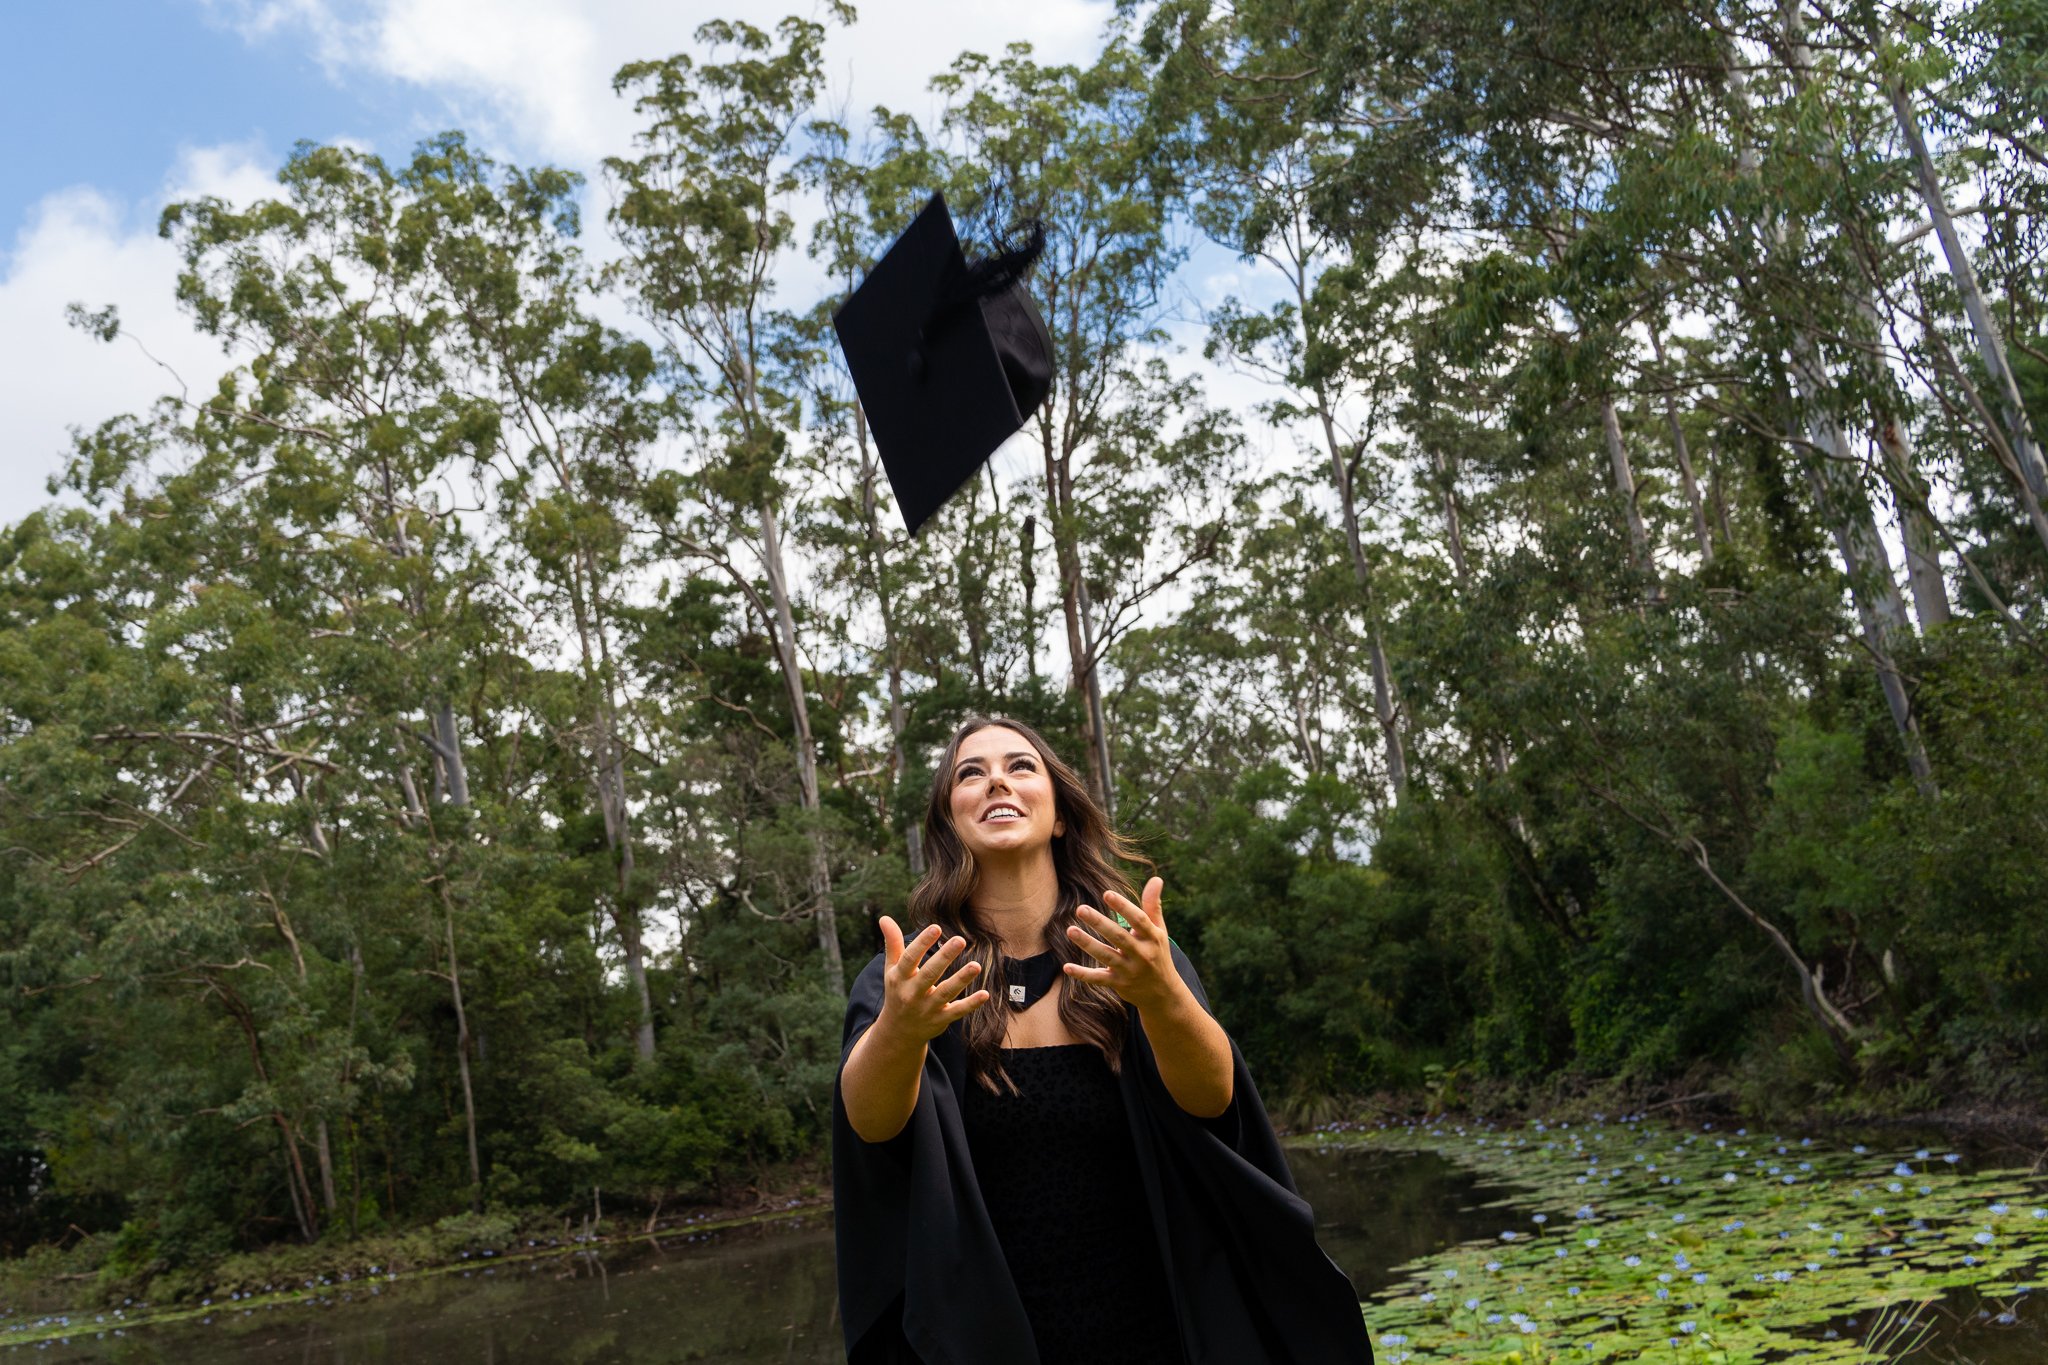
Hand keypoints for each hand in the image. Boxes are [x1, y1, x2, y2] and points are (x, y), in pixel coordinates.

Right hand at [875, 916, 988, 1044]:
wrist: (898, 1032)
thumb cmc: (898, 991)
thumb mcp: (892, 969)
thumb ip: (892, 943)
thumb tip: (884, 918)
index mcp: (900, 978)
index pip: (909, 959)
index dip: (922, 943)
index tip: (935, 927)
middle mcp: (912, 993)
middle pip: (929, 974)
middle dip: (944, 958)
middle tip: (960, 939)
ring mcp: (927, 1008)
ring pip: (945, 993)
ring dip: (961, 980)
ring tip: (976, 966)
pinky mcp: (940, 1020)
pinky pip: (957, 1012)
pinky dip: (971, 1004)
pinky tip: (985, 994)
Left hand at [1064, 877, 1184, 1013]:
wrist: (1163, 994)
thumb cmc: (1158, 954)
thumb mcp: (1159, 931)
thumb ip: (1153, 905)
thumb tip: (1156, 878)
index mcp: (1152, 938)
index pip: (1139, 920)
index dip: (1123, 907)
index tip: (1107, 894)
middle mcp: (1142, 955)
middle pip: (1119, 938)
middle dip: (1099, 923)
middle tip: (1080, 908)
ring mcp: (1130, 971)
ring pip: (1106, 956)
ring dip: (1087, 944)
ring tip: (1070, 930)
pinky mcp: (1118, 984)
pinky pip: (1099, 979)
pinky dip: (1082, 975)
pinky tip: (1066, 966)